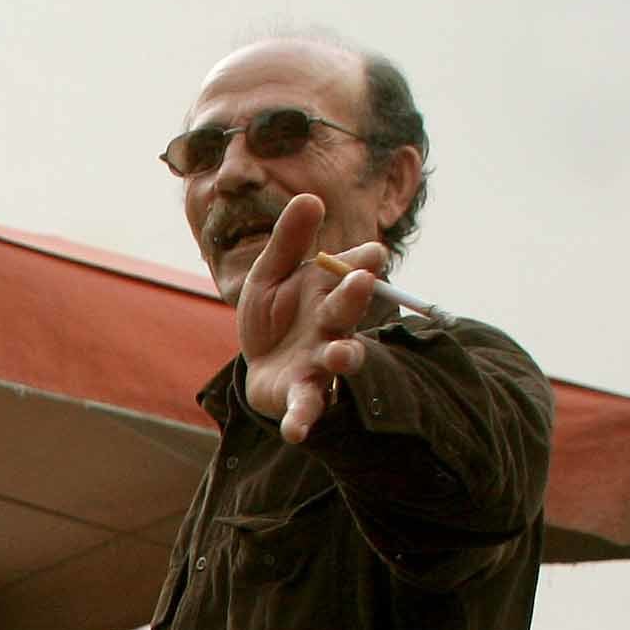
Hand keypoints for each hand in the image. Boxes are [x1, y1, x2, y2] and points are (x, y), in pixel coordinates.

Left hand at [236, 192, 393, 445]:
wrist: (259, 363)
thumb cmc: (273, 315)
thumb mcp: (271, 274)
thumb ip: (289, 241)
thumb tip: (309, 197)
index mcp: (329, 290)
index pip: (356, 270)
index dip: (364, 262)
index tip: (370, 256)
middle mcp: (333, 324)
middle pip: (349, 310)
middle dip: (355, 297)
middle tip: (361, 282)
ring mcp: (320, 361)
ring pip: (341, 358)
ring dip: (343, 356)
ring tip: (337, 354)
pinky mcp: (302, 394)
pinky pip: (308, 407)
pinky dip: (303, 420)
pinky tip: (295, 433)